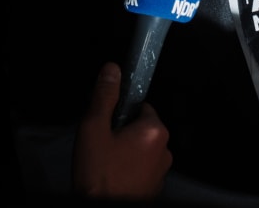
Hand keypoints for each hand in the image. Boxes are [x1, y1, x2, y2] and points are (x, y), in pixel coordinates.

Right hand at [71, 61, 171, 199]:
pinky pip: (142, 166)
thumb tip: (112, 71)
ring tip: (105, 162)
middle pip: (141, 126)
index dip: (120, 111)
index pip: (141, 105)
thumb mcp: (94, 128)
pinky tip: (112, 174)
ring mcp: (161, 171)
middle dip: (122, 131)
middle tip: (102, 143)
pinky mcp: (155, 186)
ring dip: (126, 150)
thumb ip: (105, 97)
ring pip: (141, 148)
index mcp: (154, 131)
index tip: (108, 121)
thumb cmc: (99, 176)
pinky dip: (129, 167)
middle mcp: (164, 150)